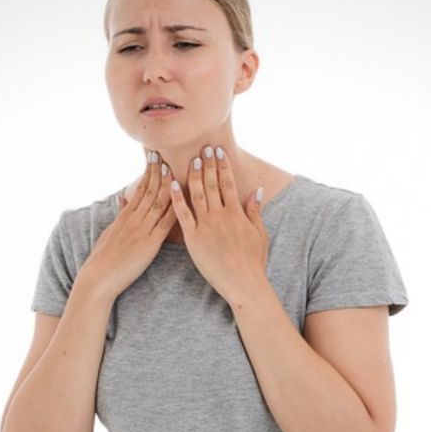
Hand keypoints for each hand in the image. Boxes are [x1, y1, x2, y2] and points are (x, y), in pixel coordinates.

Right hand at [77, 149, 177, 300]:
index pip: (140, 188)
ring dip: (167, 183)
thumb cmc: (104, 257)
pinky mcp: (150, 243)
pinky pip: (164, 223)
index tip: (155, 156)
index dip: (149, 171)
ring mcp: (142, 229)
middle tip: (167, 152)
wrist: (99, 276)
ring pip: (157, 201)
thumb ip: (120, 214)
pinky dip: (173, 208)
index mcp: (126, 216)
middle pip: (150, 189)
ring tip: (174, 166)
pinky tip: (182, 198)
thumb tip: (123, 200)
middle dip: (159, 170)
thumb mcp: (111, 232)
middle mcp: (134, 219)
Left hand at [168, 145, 267, 304]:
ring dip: (193, 175)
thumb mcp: (260, 234)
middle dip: (207, 164)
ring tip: (191, 160)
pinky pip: (182, 214)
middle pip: (212, 183)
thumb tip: (256, 191)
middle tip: (203, 148)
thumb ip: (255, 211)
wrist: (243, 283)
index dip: (222, 165)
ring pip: (197, 194)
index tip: (218, 152)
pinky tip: (170, 184)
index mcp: (236, 212)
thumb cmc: (253, 262)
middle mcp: (220, 215)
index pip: (228, 183)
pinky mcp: (193, 238)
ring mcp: (205, 226)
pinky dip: (176, 198)